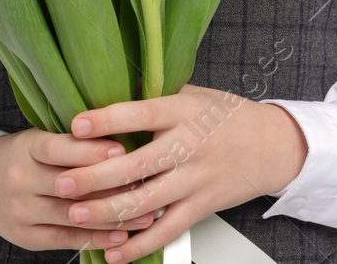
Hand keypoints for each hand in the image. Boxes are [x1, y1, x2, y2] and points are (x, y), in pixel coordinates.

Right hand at [0, 128, 161, 252]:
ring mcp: (21, 211)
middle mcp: (20, 179)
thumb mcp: (40, 137)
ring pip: (72, 215)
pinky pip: (66, 239)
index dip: (90, 150)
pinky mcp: (27, 237)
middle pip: (68, 184)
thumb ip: (75, 137)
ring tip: (147, 214)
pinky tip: (121, 236)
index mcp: (26, 147)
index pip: (58, 148)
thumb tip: (123, 126)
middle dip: (110, 185)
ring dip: (112, 216)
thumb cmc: (25, 156)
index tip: (122, 150)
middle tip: (146, 183)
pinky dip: (96, 238)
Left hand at [52, 84, 309, 262]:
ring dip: (108, 211)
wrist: (274, 145)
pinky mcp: (202, 206)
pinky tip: (114, 252)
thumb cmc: (228, 116)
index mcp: (183, 111)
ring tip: (75, 215)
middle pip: (138, 164)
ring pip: (147, 201)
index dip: (108, 120)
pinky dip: (139, 245)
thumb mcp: (193, 94)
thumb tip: (108, 88)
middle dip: (96, 176)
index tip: (76, 125)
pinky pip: (167, 230)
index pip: (141, 114)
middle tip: (63, 183)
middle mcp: (189, 145)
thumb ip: (155, 96)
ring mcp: (196, 179)